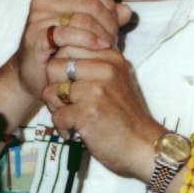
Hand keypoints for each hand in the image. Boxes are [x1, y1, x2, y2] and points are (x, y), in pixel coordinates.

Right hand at [13, 0, 130, 101]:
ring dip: (102, 33)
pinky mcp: (35, 35)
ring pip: (83, 17)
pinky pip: (69, 34)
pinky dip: (89, 41)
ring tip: (109, 45)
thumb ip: (107, 17)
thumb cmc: (62, 49)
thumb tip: (127, 10)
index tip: (116, 23)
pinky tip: (100, 48)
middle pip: (90, 1)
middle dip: (108, 21)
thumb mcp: (88, 29)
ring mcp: (37, 16)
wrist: (36, 74)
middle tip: (115, 38)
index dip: (109, 4)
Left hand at [42, 49, 160, 178]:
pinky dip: (63, 129)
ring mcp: (95, 90)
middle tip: (68, 105)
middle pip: (53, 67)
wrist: (143, 144)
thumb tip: (55, 59)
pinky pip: (56, 116)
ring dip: (56, 109)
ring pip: (50, 91)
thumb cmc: (124, 116)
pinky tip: (77, 132)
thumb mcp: (114, 80)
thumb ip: (92, 65)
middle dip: (54, 88)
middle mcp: (104, 69)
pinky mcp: (87, 112)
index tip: (72, 86)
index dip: (60, 70)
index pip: (66, 48)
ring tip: (72, 118)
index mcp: (110, 57)